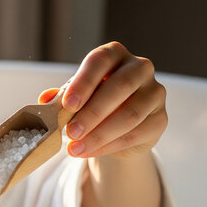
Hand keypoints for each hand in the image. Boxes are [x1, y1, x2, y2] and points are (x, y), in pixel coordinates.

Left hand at [40, 41, 166, 158]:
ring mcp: (155, 93)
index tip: (68, 104)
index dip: (83, 82)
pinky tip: (90, 152)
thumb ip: (62, 97)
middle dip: (92, 113)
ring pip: (130, 114)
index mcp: (115, 55)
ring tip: (75, 148)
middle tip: (71, 132)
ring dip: (99, 135)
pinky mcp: (160, 119)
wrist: (117, 128)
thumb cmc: (93, 103)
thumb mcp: (75, 96)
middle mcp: (140, 68)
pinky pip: (136, 134)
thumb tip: (45, 99)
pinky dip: (110, 146)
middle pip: (120, 87)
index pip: (100, 61)